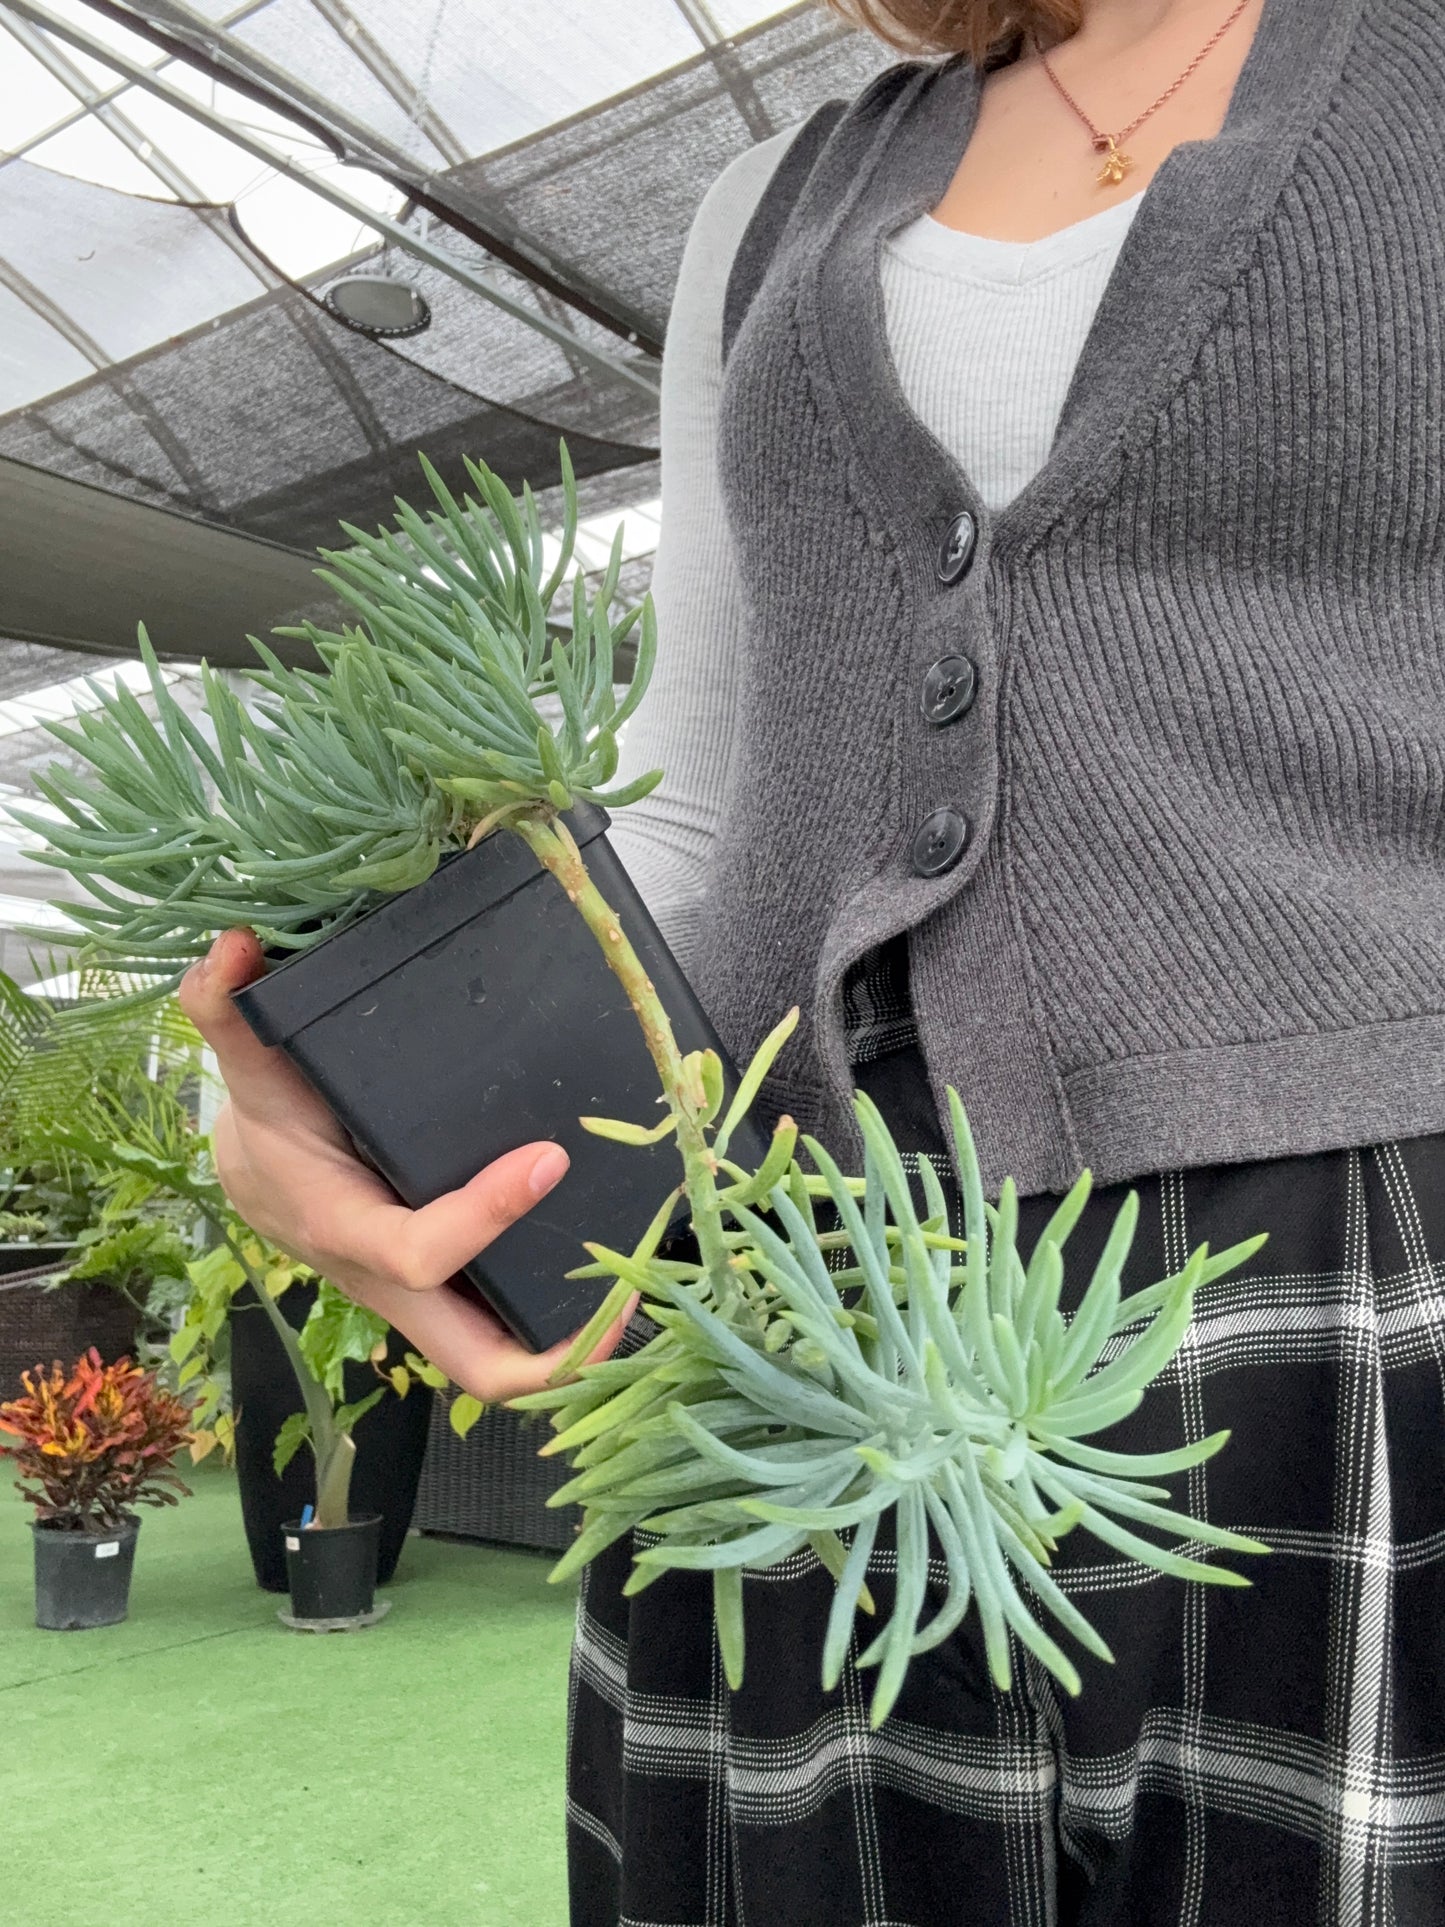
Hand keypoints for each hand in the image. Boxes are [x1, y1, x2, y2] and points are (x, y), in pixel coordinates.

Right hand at [178, 929, 633, 1401]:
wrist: (254, 1169)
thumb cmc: (266, 1117)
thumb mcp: (248, 1063)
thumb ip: (229, 1008)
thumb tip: (232, 948)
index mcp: (348, 1231)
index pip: (421, 1253)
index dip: (486, 1216)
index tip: (548, 1157)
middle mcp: (394, 1283)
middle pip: (479, 1365)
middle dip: (561, 1355)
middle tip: (633, 1293)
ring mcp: (428, 1298)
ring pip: (503, 1358)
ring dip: (578, 1341)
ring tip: (647, 1280)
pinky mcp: (451, 1289)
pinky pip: (509, 1327)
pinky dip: (563, 1316)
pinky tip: (616, 1263)